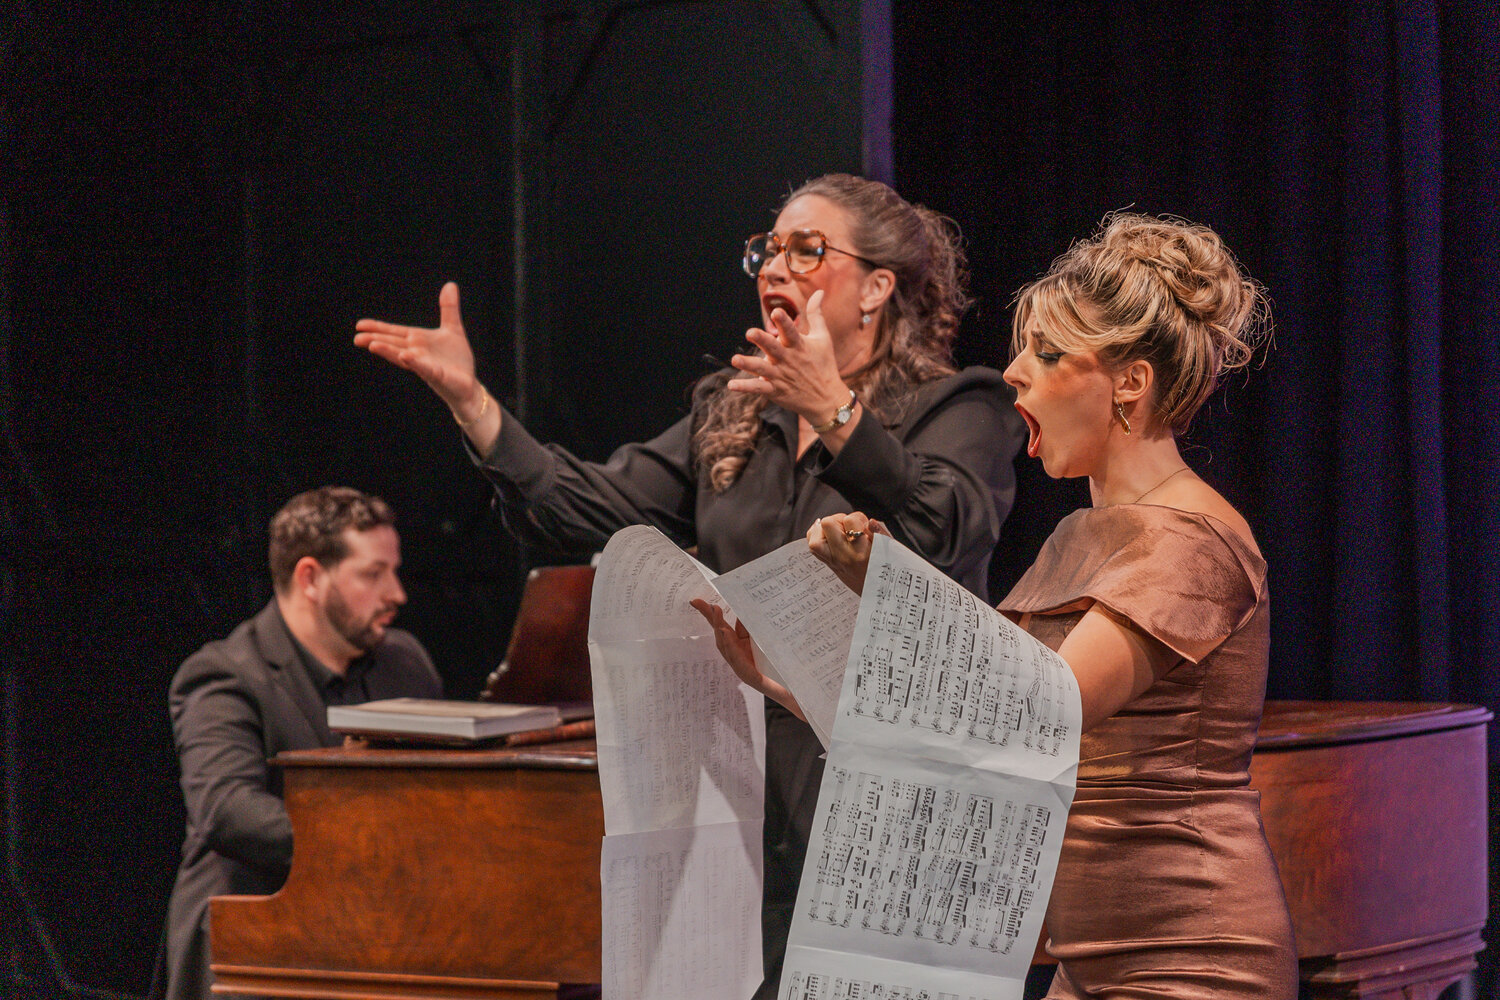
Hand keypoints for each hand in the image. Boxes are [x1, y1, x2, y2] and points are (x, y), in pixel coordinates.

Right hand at [354, 282, 482, 416]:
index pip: (395, 333)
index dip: (378, 328)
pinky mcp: (439, 376)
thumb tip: (450, 284)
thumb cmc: (456, 359)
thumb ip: (449, 308)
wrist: (468, 384)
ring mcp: (426, 366)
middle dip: (376, 340)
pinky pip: (426, 369)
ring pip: (404, 358)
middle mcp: (418, 353)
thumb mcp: (453, 329)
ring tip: (374, 345)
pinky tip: (407, 356)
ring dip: (389, 352)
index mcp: (418, 341)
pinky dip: (416, 363)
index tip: (359, 325)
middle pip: (394, 345)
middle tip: (357, 338)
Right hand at [689, 598, 803, 719]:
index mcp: (740, 647)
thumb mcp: (765, 640)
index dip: (710, 615)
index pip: (722, 627)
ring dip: (719, 629)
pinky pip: (738, 660)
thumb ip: (754, 627)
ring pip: (726, 648)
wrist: (794, 690)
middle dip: (711, 619)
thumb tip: (744, 608)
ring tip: (715, 613)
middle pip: (720, 636)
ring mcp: (742, 668)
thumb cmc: (780, 666)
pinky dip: (730, 647)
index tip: (696, 601)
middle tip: (702, 603)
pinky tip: (726, 634)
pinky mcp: (750, 677)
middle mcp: (737, 657)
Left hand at [728, 290, 853, 429]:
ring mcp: (781, 376)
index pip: (791, 331)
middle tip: (749, 332)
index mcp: (799, 346)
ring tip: (734, 359)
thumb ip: (816, 314)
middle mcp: (789, 360)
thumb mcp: (823, 338)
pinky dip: (745, 387)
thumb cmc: (824, 364)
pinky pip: (759, 388)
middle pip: (773, 348)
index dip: (784, 322)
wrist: (827, 399)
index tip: (775, 311)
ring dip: (748, 364)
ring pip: (762, 369)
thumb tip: (819, 291)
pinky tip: (731, 385)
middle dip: (762, 340)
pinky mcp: (776, 391)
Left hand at [807, 512, 884, 595]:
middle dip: (839, 519)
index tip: (865, 527)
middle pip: (827, 524)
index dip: (858, 518)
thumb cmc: (889, 570)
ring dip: (826, 530)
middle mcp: (845, 557)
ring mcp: (835, 562)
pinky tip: (829, 536)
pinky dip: (818, 537)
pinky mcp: (831, 566)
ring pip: (814, 538)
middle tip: (851, 529)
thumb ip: (881, 534)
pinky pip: (813, 547)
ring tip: (840, 533)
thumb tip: (871, 521)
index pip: (850, 520)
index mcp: (862, 552)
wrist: (882, 596)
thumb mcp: (892, 550)